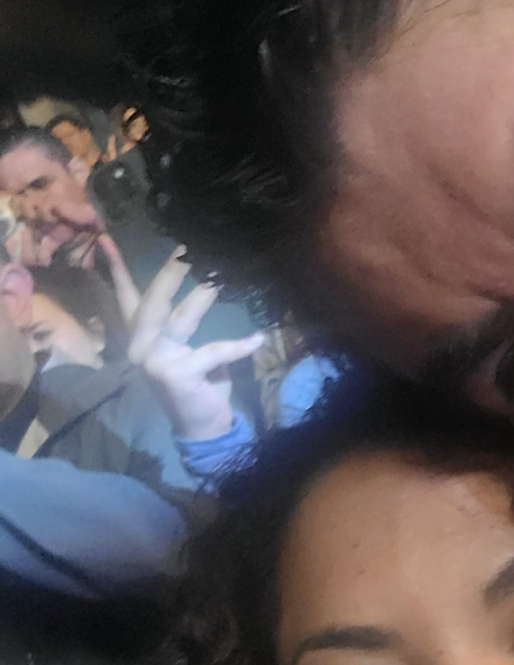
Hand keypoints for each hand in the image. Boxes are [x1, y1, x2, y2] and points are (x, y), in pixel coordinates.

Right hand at [123, 250, 265, 440]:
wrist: (201, 426)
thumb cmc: (197, 380)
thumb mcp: (184, 345)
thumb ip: (180, 317)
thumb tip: (203, 276)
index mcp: (140, 335)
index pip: (125, 296)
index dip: (115, 268)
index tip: (105, 239)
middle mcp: (141, 346)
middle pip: (154, 300)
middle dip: (172, 271)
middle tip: (187, 246)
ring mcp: (156, 361)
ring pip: (181, 320)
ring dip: (203, 295)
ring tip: (222, 277)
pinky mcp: (178, 375)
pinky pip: (214, 352)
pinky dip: (238, 346)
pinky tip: (258, 339)